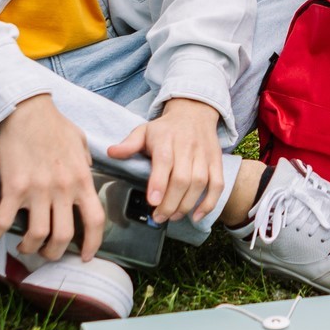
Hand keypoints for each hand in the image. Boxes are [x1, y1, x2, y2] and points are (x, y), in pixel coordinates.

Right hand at [0, 94, 103, 260]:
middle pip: (63, 236)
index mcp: (82, 179)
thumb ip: (86, 161)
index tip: (85, 256)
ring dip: (29, 247)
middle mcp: (62, 188)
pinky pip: (4, 219)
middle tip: (47, 253)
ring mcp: (38, 189)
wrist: (25, 109)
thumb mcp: (80, 141)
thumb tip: (87, 171)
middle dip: (54, 252)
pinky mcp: (13, 186)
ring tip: (24, 246)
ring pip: (37, 234)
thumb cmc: (52, 123)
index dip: (93, 244)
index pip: (95, 220)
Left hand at [108, 97, 223, 223]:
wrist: (194, 112)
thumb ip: (129, 144)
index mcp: (166, 139)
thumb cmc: (166, 128)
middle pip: (182, 178)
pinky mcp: (216, 162)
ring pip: (200, 183)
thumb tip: (111, 153)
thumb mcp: (144, 130)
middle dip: (170, 203)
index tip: (153, 201)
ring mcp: (203, 155)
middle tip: (158, 217)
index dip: (159, 183)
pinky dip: (209, 202)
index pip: (164, 161)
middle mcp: (187, 147)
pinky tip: (197, 216)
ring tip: (173, 216)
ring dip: (187, 205)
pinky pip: (217, 184)